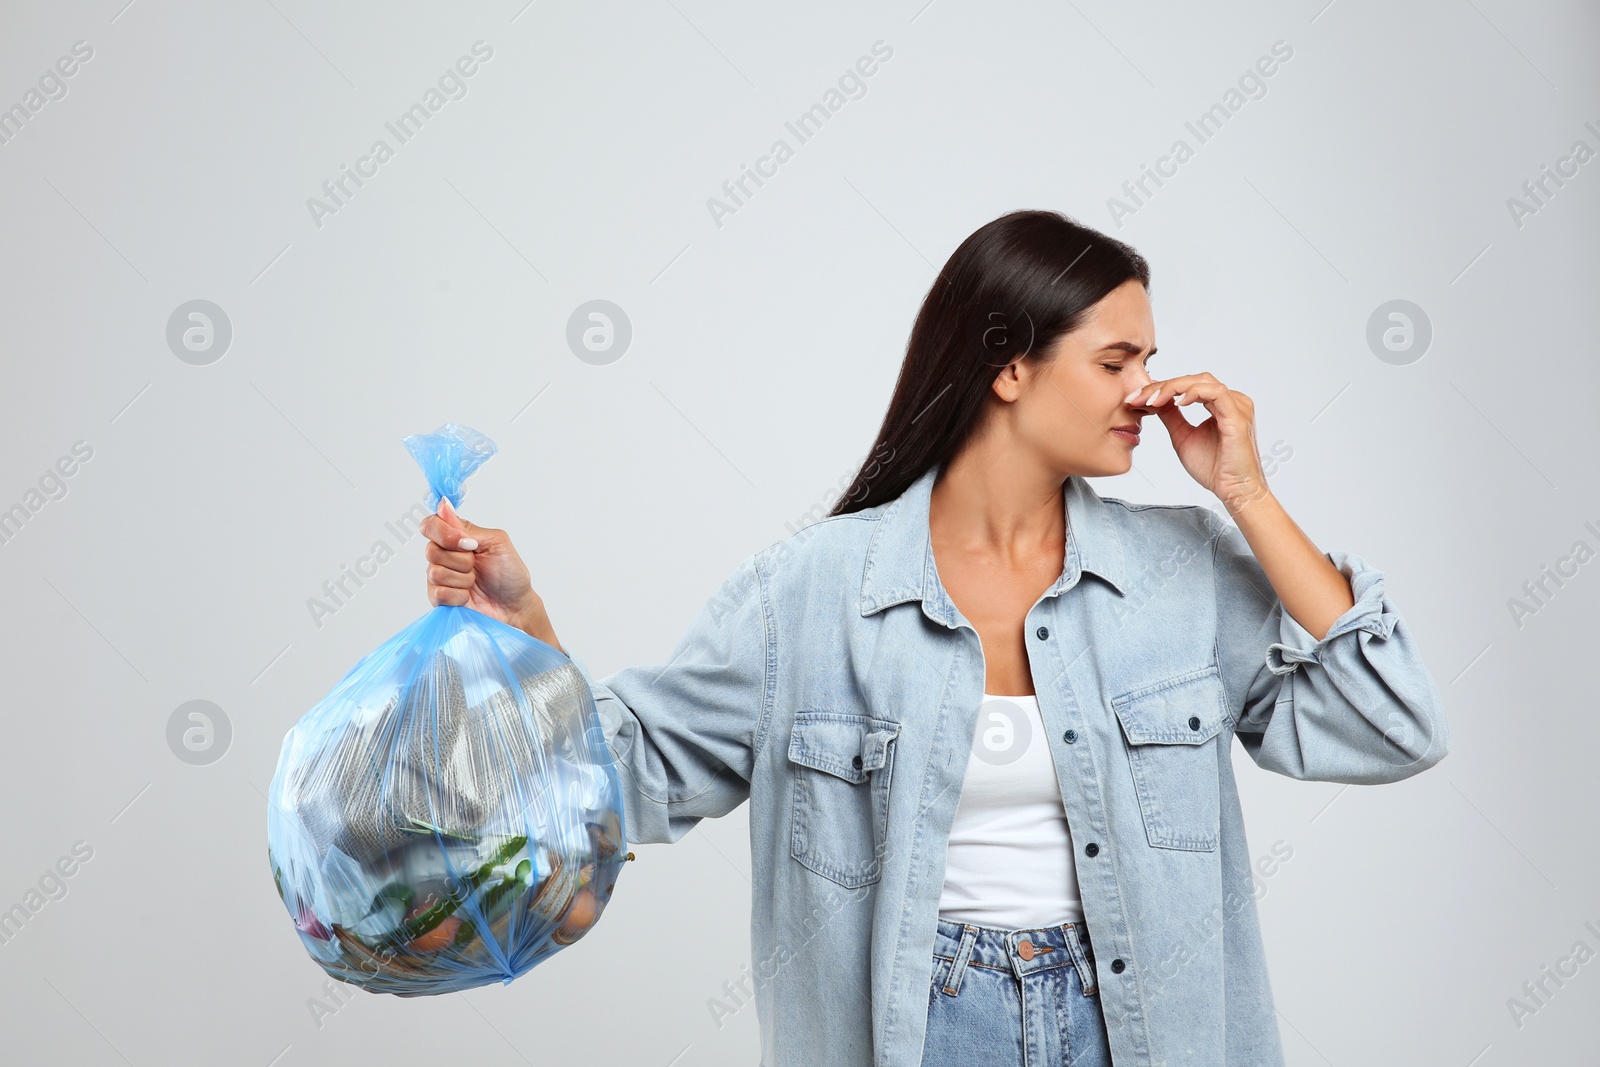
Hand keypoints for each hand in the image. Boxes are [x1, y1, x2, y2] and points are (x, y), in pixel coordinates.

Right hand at [419, 498, 561, 648]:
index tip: (468, 544)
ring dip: (463, 579)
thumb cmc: (510, 574)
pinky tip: (468, 597)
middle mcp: (444, 555)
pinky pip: (438, 593)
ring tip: (475, 582)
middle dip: (462, 560)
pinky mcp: (439, 599)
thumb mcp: (497, 542)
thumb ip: (468, 527)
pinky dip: (459, 595)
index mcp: (456, 537)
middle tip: (477, 566)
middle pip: (431, 550)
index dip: (444, 533)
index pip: (431, 525)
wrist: (515, 606)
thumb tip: (443, 505)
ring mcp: (440, 578)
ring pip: (435, 572)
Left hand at [1127, 373, 1270, 513]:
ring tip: (1152, 400)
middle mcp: (1230, 401)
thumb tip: (1155, 401)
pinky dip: (1194, 393)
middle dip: (1162, 386)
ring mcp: (1236, 406)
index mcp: (1219, 405)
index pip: (1188, 385)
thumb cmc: (1213, 468)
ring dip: (1173, 387)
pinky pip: (1216, 393)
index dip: (1160, 388)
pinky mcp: (1238, 416)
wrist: (1233, 491)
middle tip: (1137, 397)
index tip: (1135, 398)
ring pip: (1202, 381)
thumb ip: (1171, 416)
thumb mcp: (1182, 436)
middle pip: (1193, 379)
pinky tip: (1178, 402)